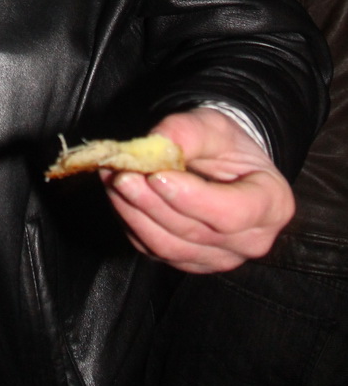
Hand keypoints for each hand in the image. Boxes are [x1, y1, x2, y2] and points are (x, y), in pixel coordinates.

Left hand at [102, 107, 294, 272]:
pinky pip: (154, 249)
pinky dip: (131, 222)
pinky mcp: (189, 260)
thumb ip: (188, 131)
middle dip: (152, 203)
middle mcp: (250, 240)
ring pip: (169, 246)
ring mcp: (219, 257)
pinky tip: (118, 195)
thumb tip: (157, 142)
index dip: (192, 199)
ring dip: (135, 213)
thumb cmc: (225, 143)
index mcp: (271, 204)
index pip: (232, 213)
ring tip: (114, 180)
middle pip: (194, 232)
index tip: (157, 176)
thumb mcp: (213, 125)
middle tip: (122, 174)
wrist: (223, 163)